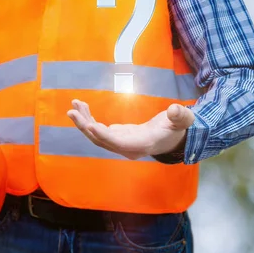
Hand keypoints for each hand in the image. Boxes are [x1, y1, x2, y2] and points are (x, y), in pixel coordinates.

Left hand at [67, 99, 194, 159]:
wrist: (171, 139)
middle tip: (72, 111)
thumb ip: (180, 117)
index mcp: (140, 145)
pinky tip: (81, 107)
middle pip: (101, 140)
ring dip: (83, 121)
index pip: (119, 143)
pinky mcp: (114, 137)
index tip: (90, 126)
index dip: (104, 135)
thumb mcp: (181, 122)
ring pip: (96, 135)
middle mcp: (125, 147)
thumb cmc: (176, 129)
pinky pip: (97, 129)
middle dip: (85, 126)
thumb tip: (176, 109)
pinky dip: (88, 118)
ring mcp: (118, 143)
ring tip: (74, 104)